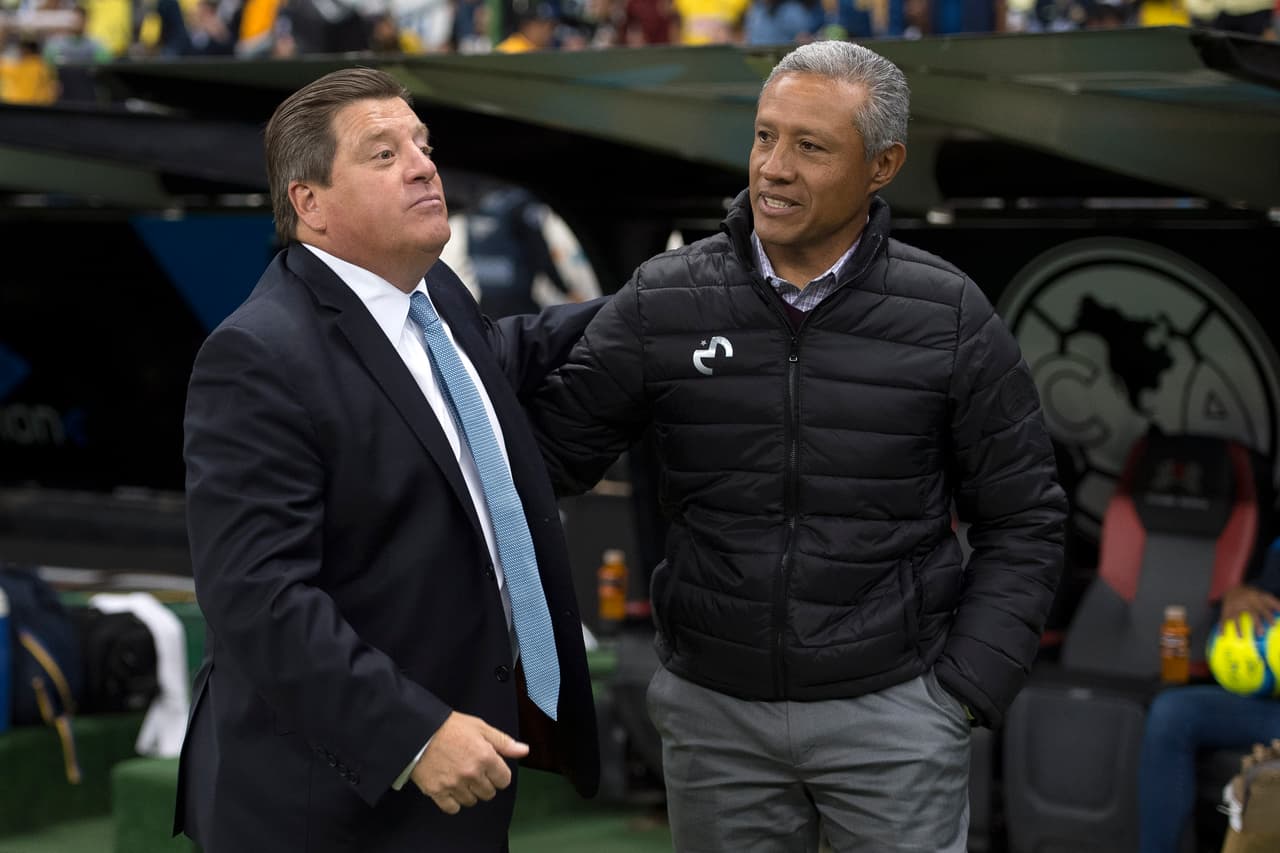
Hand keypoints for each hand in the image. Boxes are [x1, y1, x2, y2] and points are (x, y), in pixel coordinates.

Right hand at [409, 712, 528, 813]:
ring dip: (469, 792)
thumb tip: (524, 751)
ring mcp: (454, 784)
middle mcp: (472, 774)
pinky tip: (450, 788)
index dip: (498, 774)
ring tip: (461, 778)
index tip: (491, 769)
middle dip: (485, 783)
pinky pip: (452, 808)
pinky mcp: (437, 791)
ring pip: (471, 801)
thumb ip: (504, 742)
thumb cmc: (449, 726)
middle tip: (474, 772)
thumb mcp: (480, 727)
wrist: (418, 731)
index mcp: (485, 757)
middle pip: (489, 793)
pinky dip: (453, 802)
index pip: (504, 780)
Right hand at [1220, 584, 1279, 635]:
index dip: (1268, 616)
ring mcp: (1234, 606)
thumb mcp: (1262, 594)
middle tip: (1261, 634)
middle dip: (1256, 623)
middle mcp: (1244, 602)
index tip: (1274, 625)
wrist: (1232, 586)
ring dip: (1238, 627)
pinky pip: (1223, 618)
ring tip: (1241, 637)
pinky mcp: (1226, 610)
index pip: (1263, 608)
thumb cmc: (1251, 593)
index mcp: (1255, 599)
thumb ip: (1272, 602)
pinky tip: (1222, 634)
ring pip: (1236, 617)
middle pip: (1251, 613)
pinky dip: (1222, 627)